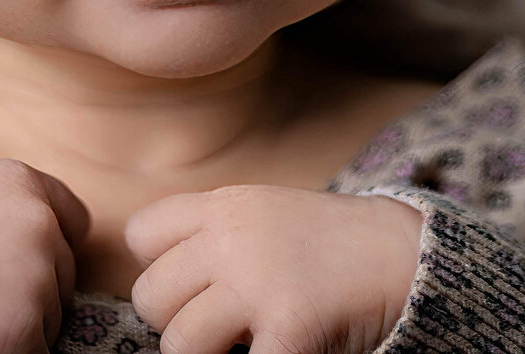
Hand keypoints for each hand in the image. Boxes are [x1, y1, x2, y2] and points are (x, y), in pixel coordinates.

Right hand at [0, 158, 90, 353]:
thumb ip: (14, 206)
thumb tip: (56, 239)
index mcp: (24, 182)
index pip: (75, 222)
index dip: (53, 249)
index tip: (25, 264)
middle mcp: (38, 222)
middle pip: (64, 276)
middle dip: (33, 292)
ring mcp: (32, 275)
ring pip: (53, 318)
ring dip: (22, 324)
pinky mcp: (18, 327)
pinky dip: (11, 352)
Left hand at [124, 185, 422, 353]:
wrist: (401, 251)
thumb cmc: (326, 240)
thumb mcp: (262, 211)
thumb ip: (212, 233)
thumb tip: (160, 281)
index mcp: (222, 205)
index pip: (142, 235)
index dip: (159, 267)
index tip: (191, 285)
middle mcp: (230, 238)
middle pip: (150, 297)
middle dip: (177, 320)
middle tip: (219, 326)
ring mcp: (257, 283)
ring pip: (178, 344)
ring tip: (242, 344)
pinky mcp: (288, 328)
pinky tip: (273, 351)